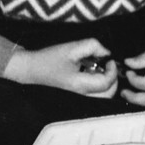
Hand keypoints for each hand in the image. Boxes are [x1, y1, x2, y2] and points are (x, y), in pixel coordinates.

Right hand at [4, 38, 118, 97]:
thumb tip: (106, 53)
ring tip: (99, 69)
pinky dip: (98, 86)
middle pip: (108, 94)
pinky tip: (90, 73)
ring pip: (102, 97)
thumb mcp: (72, 47)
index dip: (113, 71)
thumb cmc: (49, 58)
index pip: (107, 83)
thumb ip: (93, 46)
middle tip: (107, 65)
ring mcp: (78, 99)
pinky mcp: (75, 97)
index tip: (109, 59)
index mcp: (80, 85)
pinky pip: (94, 95)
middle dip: (112, 79)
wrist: (30, 69)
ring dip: (106, 83)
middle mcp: (81, 96)